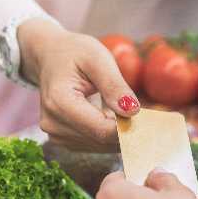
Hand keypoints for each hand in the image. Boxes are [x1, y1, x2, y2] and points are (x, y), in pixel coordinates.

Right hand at [17, 18, 139, 151]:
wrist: (51, 56)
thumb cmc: (74, 53)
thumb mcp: (98, 58)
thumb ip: (114, 85)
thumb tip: (132, 111)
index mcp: (59, 103)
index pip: (100, 130)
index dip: (126, 128)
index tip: (146, 117)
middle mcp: (53, 124)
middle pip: (100, 140)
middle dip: (125, 130)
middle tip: (143, 114)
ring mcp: (55, 134)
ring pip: (99, 146)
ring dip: (118, 134)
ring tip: (126, 111)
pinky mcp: (62, 139)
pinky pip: (93, 144)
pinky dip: (108, 135)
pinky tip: (114, 119)